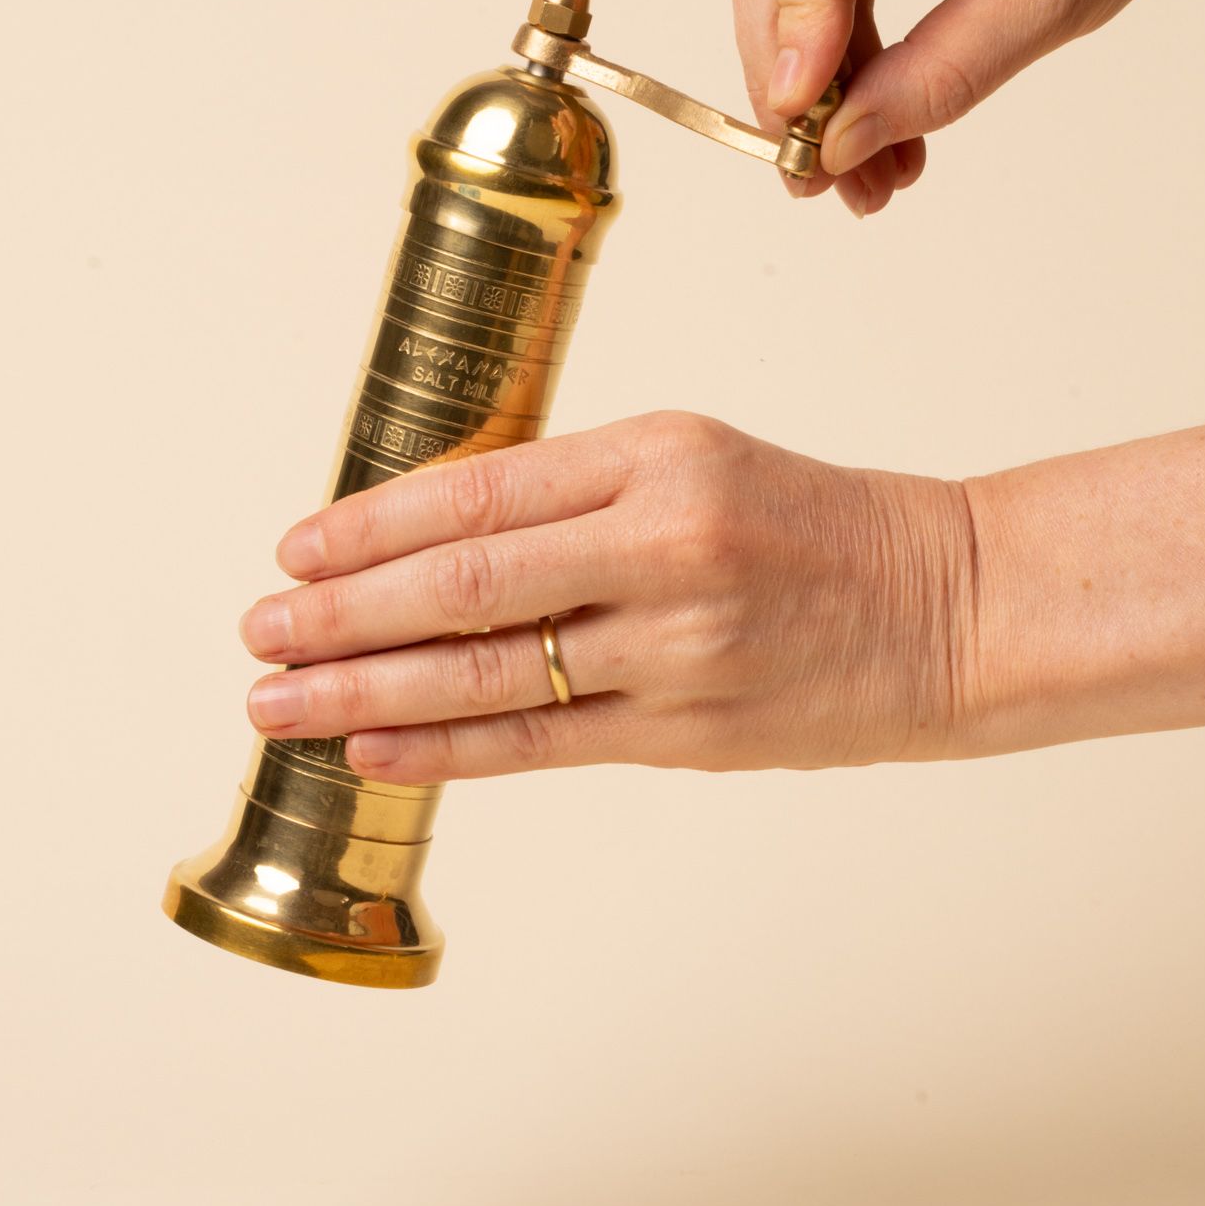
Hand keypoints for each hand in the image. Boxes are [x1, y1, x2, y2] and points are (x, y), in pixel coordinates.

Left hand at [237, 412, 977, 780]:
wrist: (946, 603)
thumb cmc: (815, 525)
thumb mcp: (697, 461)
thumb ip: (575, 495)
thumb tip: (429, 539)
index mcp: (659, 455)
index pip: (481, 491)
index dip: (371, 526)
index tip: (295, 551)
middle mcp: (662, 545)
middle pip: (464, 585)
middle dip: (342, 615)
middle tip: (258, 633)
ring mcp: (678, 647)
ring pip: (488, 673)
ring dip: (367, 692)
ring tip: (281, 704)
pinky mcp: (691, 733)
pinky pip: (541, 746)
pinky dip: (447, 750)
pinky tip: (375, 750)